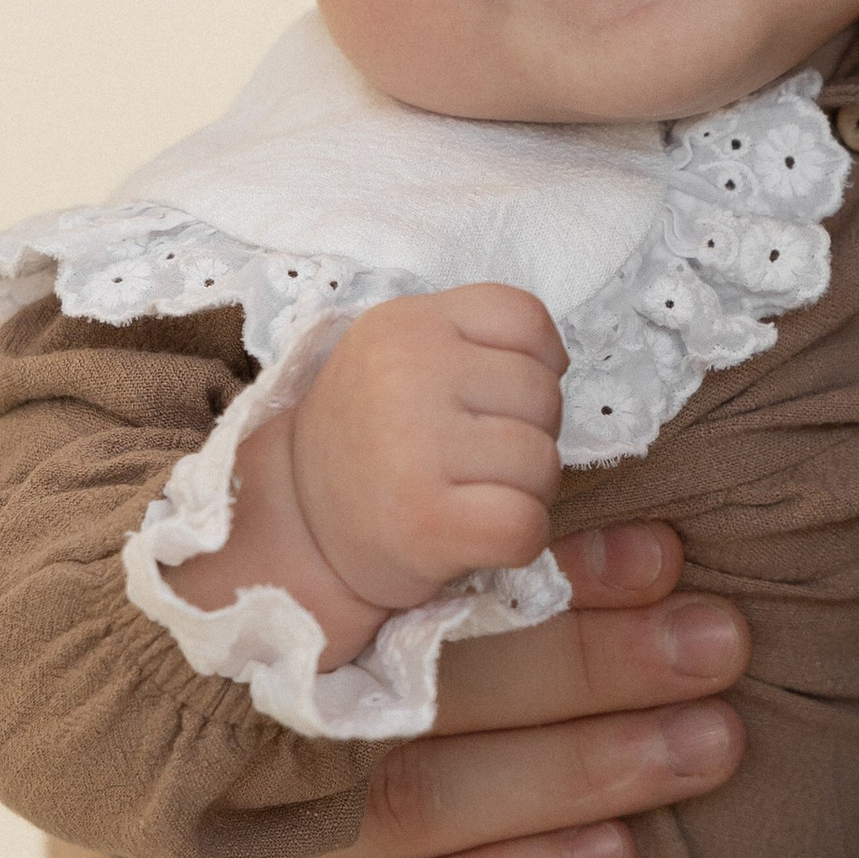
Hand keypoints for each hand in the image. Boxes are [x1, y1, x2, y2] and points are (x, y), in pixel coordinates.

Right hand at [47, 520, 748, 857]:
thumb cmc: (245, 737)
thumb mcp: (288, 638)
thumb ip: (391, 582)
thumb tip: (603, 520)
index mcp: (222, 617)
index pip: (401, 580)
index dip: (542, 567)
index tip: (665, 552)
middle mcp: (198, 728)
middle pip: (420, 686)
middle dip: (589, 661)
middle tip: (721, 643)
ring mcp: (196, 856)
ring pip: (414, 803)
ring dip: (576, 771)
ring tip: (706, 743)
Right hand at [292, 284, 567, 613]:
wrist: (301, 527)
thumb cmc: (374, 440)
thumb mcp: (404, 357)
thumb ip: (474, 343)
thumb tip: (557, 366)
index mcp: (405, 324)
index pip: (526, 318)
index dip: (534, 364)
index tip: (493, 400)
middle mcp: (407, 373)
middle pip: (543, 396)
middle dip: (529, 434)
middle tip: (473, 460)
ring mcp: (414, 447)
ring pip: (543, 463)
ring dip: (525, 491)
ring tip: (469, 496)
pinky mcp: (425, 521)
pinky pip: (527, 525)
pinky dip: (520, 539)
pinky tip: (477, 535)